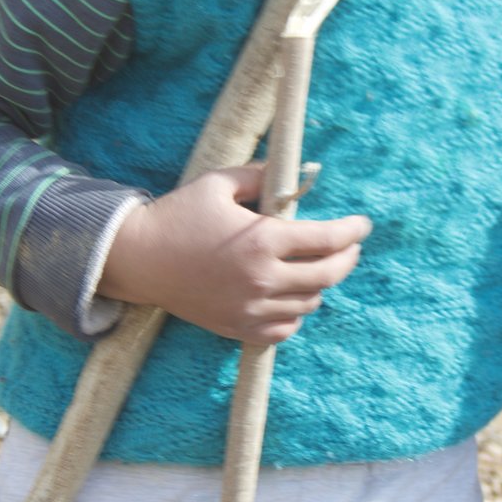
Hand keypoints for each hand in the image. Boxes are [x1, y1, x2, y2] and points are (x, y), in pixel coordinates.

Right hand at [99, 164, 370, 344]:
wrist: (137, 260)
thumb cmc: (178, 216)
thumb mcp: (219, 183)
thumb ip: (262, 175)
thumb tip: (299, 172)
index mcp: (261, 241)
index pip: (327, 240)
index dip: (352, 231)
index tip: (363, 225)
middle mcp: (261, 279)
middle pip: (328, 275)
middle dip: (347, 258)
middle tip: (349, 247)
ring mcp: (250, 309)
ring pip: (309, 303)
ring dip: (319, 284)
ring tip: (315, 267)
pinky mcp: (237, 329)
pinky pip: (285, 329)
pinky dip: (295, 313)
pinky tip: (290, 296)